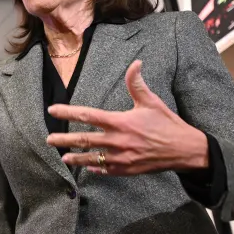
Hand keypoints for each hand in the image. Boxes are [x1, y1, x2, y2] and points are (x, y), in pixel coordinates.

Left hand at [46, 60, 208, 174]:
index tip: (52, 110)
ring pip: (91, 158)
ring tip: (63, 158)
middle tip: (48, 140)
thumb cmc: (167, 124)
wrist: (184, 150)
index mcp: (120, 122)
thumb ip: (137, 84)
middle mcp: (117, 141)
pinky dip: (95, 168)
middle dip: (63, 140)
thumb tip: (135, 63)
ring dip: (75, 158)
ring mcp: (120, 158)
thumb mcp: (151, 102)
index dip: (67, 112)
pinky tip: (88, 167)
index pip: (87, 115)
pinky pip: (106, 170)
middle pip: (83, 140)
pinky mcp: (126, 170)